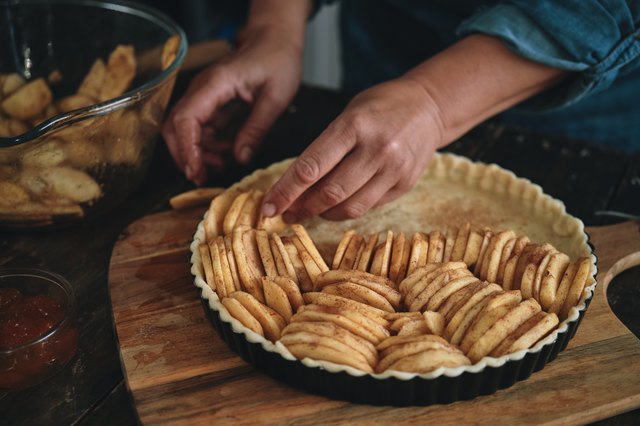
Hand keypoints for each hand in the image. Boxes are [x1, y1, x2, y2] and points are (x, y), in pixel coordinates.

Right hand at [162, 27, 303, 184]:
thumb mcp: (276, 98)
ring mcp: (205, 94)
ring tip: (219, 167)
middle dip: (184, 154)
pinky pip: (200, 126)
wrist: (276, 39)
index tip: (195, 170)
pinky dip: (207, 144)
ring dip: (197, 151)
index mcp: (216, 84)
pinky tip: (224, 154)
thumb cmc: (278, 60)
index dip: (187, 148)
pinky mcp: (212, 101)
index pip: (186, 119)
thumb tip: (240, 158)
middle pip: (175, 125)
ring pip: (185, 128)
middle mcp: (203, 88)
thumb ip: (257, 129)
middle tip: (201, 178)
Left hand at [262, 77, 444, 221]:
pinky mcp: (405, 184)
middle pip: (329, 192)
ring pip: (350, 208)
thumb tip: (296, 186)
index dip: (286, 191)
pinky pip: (369, 207)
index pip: (311, 166)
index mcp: (354, 125)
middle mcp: (377, 148)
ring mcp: (394, 169)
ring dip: (323, 214)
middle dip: (302, 208)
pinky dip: (346, 211)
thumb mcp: (348, 114)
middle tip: (286, 213)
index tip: (268, 207)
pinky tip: (335, 207)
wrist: (429, 107)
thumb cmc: (380, 106)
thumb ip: (325, 148)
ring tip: (308, 212)